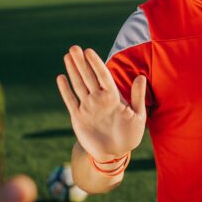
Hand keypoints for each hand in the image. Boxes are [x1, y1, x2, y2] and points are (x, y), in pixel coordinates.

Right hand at [57, 45, 146, 161]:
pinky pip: (70, 101)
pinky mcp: (78, 117)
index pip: (103, 76)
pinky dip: (65, 90)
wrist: (115, 153)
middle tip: (74, 47)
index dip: (96, 64)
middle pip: (88, 77)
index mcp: (113, 97)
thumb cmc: (130, 134)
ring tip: (68, 56)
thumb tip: (141, 77)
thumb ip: (137, 97)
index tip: (89, 51)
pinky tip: (61, 77)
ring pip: (78, 85)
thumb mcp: (138, 116)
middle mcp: (99, 99)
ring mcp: (87, 107)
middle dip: (81, 62)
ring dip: (73, 71)